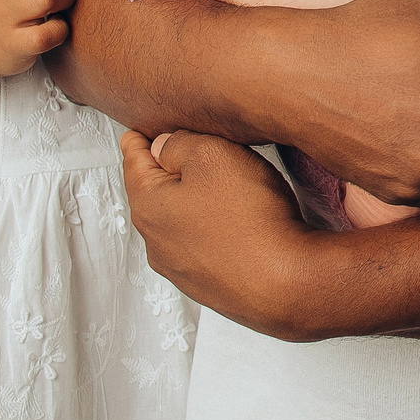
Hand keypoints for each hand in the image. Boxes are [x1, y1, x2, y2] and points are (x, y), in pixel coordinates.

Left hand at [121, 130, 328, 338]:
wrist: (286, 284)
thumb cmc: (250, 219)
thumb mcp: (213, 155)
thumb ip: (180, 143)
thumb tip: (164, 146)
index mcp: (149, 207)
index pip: (133, 164)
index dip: (138, 142)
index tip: (137, 134)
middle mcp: (158, 243)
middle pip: (155, 195)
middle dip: (166, 173)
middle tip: (181, 152)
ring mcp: (183, 270)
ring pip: (179, 223)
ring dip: (192, 204)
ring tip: (219, 187)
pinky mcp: (210, 286)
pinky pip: (203, 247)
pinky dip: (211, 230)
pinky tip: (236, 223)